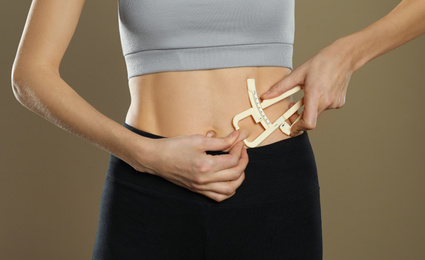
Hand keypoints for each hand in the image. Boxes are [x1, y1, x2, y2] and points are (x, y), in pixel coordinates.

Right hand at [131, 130, 248, 201]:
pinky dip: (228, 190)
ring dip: (239, 178)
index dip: (239, 149)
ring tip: (239, 166)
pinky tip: (230, 180)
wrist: (155, 158)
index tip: (239, 141)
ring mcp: (201, 187)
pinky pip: (218, 197)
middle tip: (241, 150)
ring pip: (230, 189)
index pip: (232, 160)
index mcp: (205, 165)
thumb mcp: (198, 140)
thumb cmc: (174, 147)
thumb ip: (221, 140)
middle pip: (235, 174)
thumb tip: (237, 137)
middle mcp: (204, 179)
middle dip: (243, 161)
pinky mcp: (197, 190)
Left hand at [261, 40, 353, 135]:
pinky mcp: (339, 103)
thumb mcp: (298, 73)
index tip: (291, 128)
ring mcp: (335, 103)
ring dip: (309, 108)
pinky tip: (319, 91)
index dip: (298, 128)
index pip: (308, 123)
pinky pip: (325, 108)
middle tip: (292, 107)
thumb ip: (281, 87)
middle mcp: (327, 101)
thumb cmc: (322, 62)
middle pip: (310, 119)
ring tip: (307, 93)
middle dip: (299, 117)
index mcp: (315, 95)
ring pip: (317, 113)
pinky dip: (319, 103)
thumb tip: (266, 96)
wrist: (344, 57)